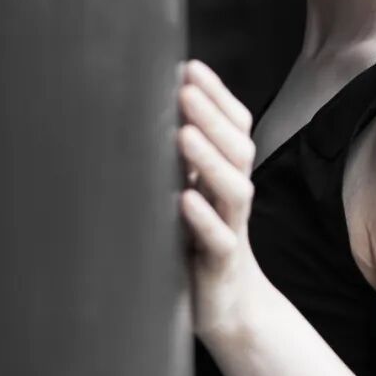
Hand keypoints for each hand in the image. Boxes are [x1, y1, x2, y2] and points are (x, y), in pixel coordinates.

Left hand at [177, 58, 267, 341]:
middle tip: (185, 89)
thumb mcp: (189, 193)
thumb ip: (176, 160)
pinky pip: (219, 240)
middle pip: (238, 149)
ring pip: (234, 190)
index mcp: (227, 175)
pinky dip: (203, 218)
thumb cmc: (198, 243)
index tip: (190, 67)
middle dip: (213, 116)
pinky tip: (184, 200)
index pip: (235, 127)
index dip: (218, 96)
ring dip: (210, 160)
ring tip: (185, 134)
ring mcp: (230, 230)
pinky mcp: (219, 266)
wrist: (228, 307)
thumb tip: (136, 113)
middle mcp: (233, 197)